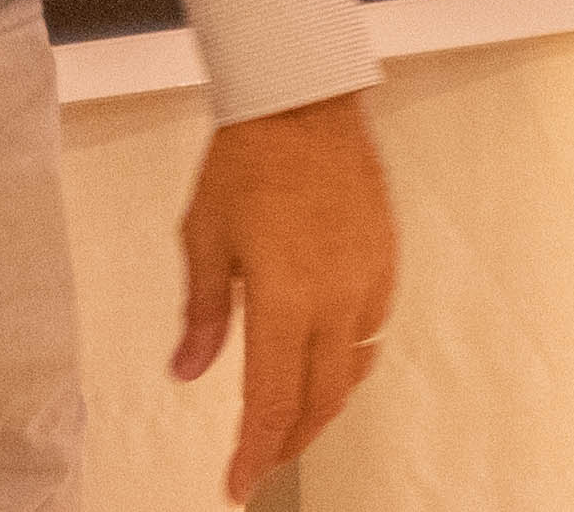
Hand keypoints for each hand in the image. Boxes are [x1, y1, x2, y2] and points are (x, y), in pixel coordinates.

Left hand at [172, 92, 398, 500]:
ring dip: (323, 405)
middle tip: (263, 458)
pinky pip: (372, 330)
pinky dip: (348, 359)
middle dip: (290, 441)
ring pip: (353, 371)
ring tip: (294, 419)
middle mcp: (334, 299)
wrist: (304, 100)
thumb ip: (201, 314)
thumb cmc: (251, 156)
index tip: (239, 484)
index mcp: (285, 299)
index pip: (271, 402)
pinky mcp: (384, 260)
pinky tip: (328, 358)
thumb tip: (189, 369)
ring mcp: (366, 280)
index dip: (255, 453)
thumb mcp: (205, 237)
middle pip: (320, 401)